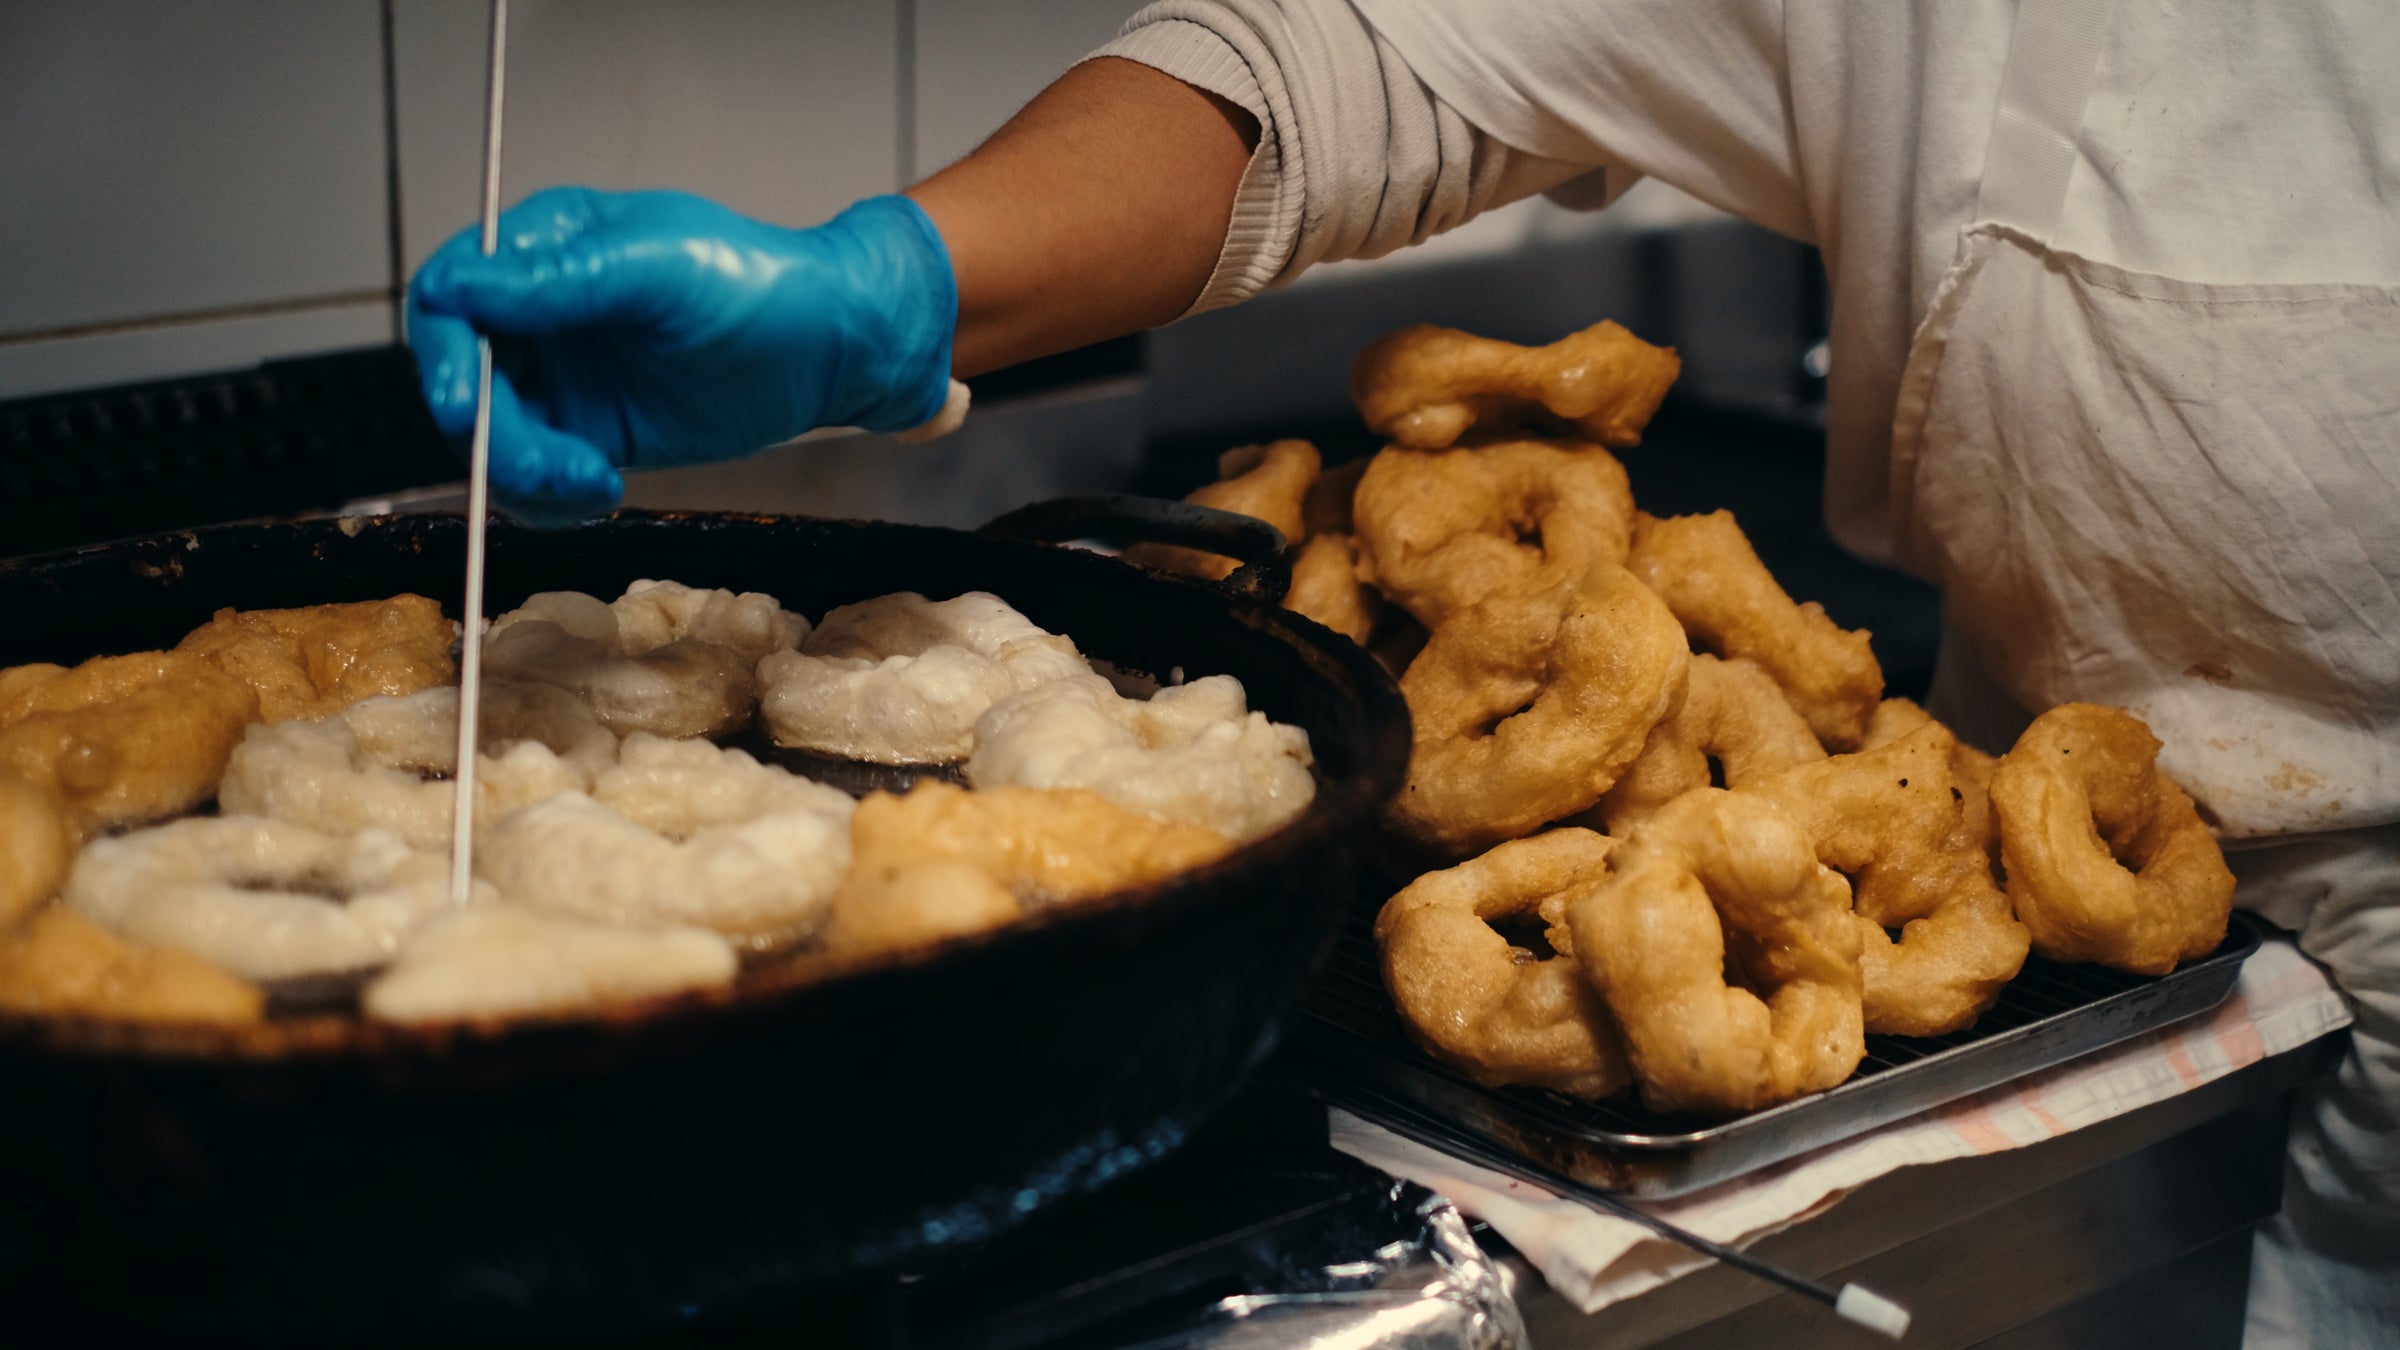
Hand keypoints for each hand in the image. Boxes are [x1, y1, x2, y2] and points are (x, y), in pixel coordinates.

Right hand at [406, 188, 956, 523]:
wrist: (832, 349)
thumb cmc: (762, 286)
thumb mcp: (660, 270)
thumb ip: (561, 280)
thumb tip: (462, 288)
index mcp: (546, 249)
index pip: (452, 297)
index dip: (442, 354)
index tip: (463, 404)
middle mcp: (541, 314)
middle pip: (461, 380)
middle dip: (493, 433)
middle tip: (552, 465)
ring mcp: (564, 377)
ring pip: (492, 438)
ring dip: (524, 473)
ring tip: (593, 483)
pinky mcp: (592, 433)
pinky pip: (537, 476)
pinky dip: (551, 499)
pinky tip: (603, 494)